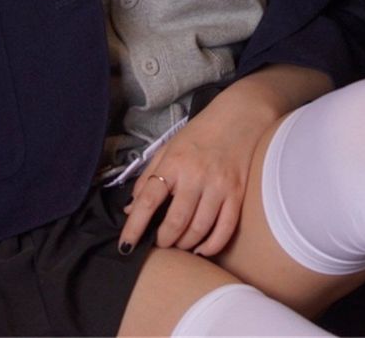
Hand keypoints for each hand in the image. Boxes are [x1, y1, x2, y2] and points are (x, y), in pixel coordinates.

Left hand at [117, 90, 278, 257]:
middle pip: (175, 222)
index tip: (126, 246)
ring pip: (199, 229)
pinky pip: (225, 229)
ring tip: (179, 245)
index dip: (134, 227)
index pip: (148, 201)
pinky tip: (201, 248)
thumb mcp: (167, 149)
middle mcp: (196, 176)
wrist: (239, 117)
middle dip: (163, 240)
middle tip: (159, 244)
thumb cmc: (199, 133)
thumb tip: (130, 209)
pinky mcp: (237, 193)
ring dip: (185, 244)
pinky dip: (212, 245)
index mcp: (173, 163)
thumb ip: (148, 179)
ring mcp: (219, 186)